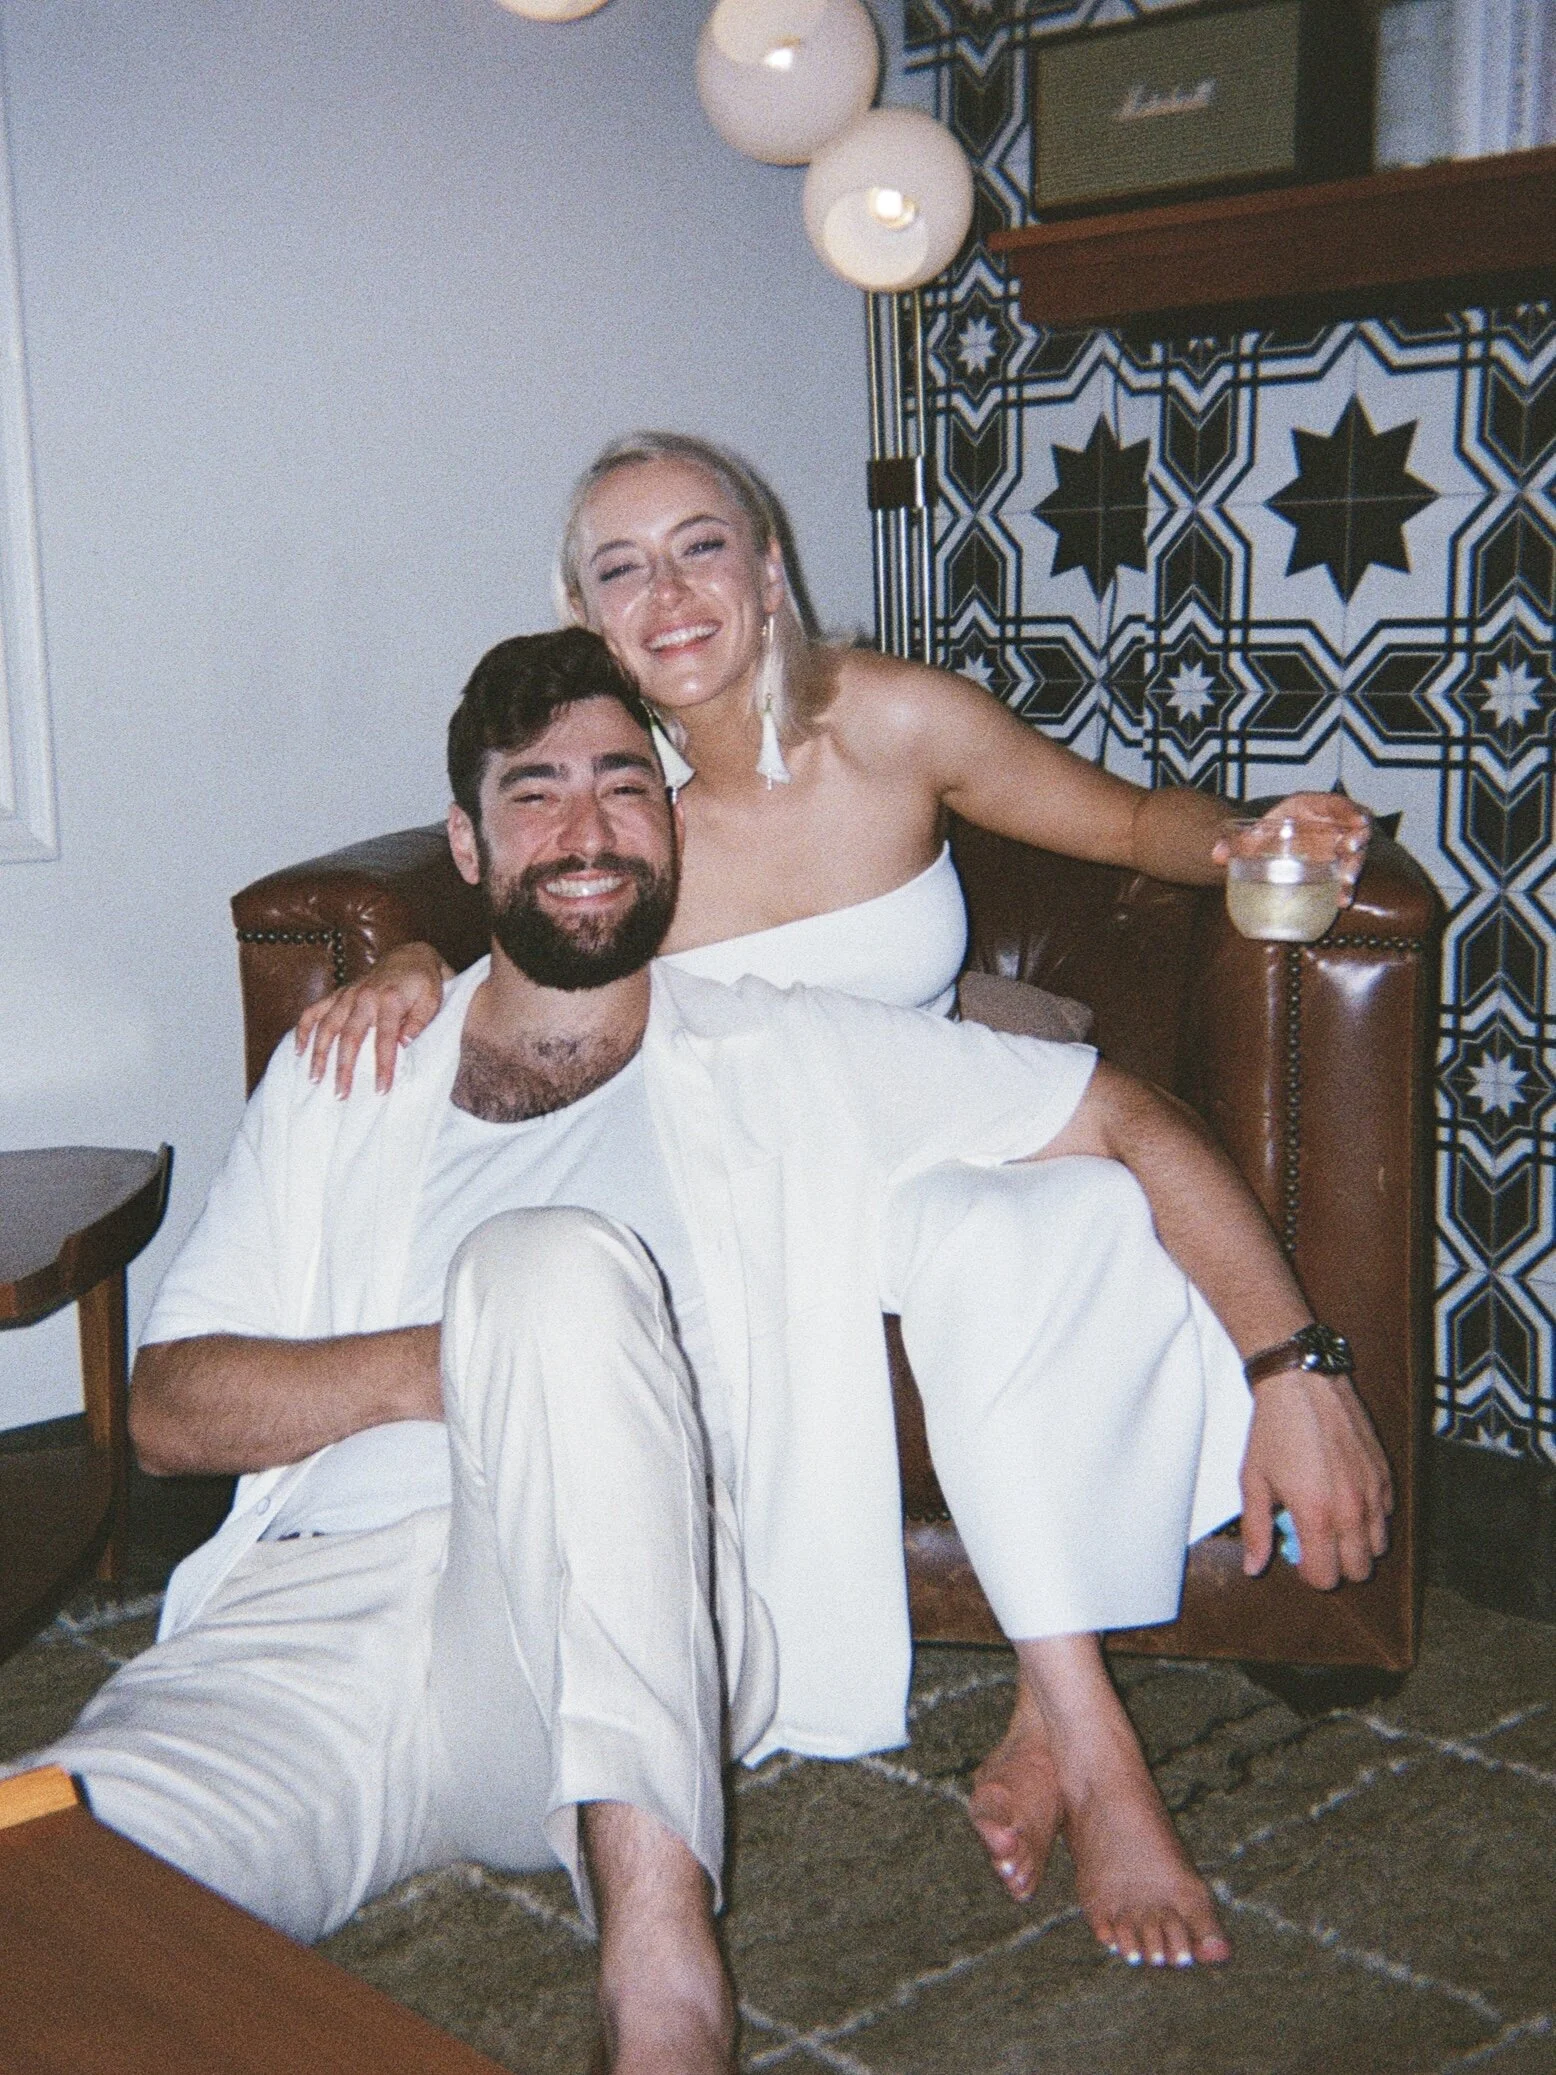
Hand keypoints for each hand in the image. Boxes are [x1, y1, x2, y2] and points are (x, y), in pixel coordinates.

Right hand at [293, 942, 451, 1096]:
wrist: (411, 956)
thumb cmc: (424, 983)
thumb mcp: (432, 1000)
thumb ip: (419, 1021)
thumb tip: (404, 1044)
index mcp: (390, 1000)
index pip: (385, 1038)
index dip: (383, 1065)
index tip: (381, 1090)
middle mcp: (364, 996)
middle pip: (349, 1036)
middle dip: (343, 1067)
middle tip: (340, 1094)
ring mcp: (347, 995)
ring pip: (327, 1026)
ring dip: (319, 1053)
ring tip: (315, 1079)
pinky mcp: (338, 994)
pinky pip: (314, 1010)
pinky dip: (304, 1029)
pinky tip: (298, 1051)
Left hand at [1212, 794, 1371, 906]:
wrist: (1262, 853)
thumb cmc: (1261, 837)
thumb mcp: (1249, 837)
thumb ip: (1234, 844)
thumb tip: (1216, 855)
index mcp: (1312, 807)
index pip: (1337, 803)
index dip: (1350, 811)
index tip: (1358, 822)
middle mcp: (1330, 824)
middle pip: (1354, 829)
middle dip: (1356, 841)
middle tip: (1350, 853)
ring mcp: (1336, 846)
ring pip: (1355, 853)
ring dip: (1354, 867)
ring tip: (1345, 884)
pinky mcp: (1336, 867)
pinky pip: (1345, 875)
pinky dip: (1345, 887)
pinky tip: (1341, 901)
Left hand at [1239, 1369, 1392, 1589]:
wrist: (1302, 1383)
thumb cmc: (1274, 1430)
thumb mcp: (1253, 1481)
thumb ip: (1256, 1530)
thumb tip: (1253, 1567)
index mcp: (1317, 1516)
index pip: (1327, 1578)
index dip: (1310, 1574)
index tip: (1298, 1556)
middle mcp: (1352, 1509)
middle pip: (1360, 1570)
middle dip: (1337, 1565)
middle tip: (1314, 1542)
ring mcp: (1373, 1492)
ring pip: (1379, 1546)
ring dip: (1357, 1544)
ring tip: (1330, 1520)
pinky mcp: (1385, 1473)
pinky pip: (1387, 1514)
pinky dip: (1370, 1516)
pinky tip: (1345, 1496)